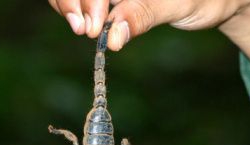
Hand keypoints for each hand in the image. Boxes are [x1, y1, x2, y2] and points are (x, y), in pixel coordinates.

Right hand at [48, 0, 249, 49]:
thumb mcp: (180, 3)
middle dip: (71, 1)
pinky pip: (84, 0)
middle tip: (84, 30)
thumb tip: (114, 37)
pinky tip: (88, 24)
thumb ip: (144, 14)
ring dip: (69, 6)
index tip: (92, 27)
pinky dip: (78, 10)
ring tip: (84, 29)